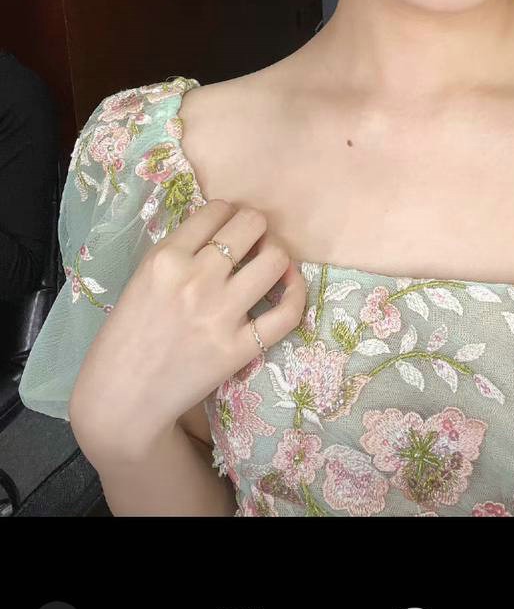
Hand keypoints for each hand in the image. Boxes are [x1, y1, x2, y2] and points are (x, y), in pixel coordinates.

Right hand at [68, 200, 305, 456]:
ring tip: (269, 262)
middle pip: (251, 224)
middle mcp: (196, 279)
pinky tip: (289, 287)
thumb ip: (178, 252)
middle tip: (253, 241)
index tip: (230, 224)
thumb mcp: (142, 278)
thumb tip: (221, 227)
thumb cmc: (127, 336)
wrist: (122, 397)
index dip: (229, 212)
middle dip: (257, 226)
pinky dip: (295, 292)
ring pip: (275, 259)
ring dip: (277, 253)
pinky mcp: (239, 348)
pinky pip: (286, 311)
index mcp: (165, 258)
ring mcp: (220, 314)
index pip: (216, 210)